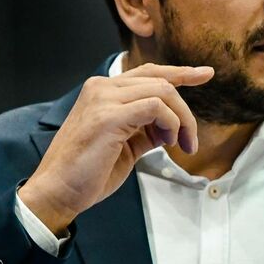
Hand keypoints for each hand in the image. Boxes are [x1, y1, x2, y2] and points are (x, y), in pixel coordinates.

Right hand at [18, 63, 213, 232]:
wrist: (58, 192)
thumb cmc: (88, 173)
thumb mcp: (125, 146)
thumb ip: (146, 130)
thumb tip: (170, 127)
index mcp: (103, 91)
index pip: (148, 73)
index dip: (180, 72)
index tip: (205, 74)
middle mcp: (102, 87)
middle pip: (160, 80)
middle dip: (185, 110)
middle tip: (191, 141)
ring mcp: (103, 99)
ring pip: (162, 91)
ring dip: (181, 120)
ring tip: (181, 146)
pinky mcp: (108, 116)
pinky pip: (155, 107)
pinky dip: (170, 124)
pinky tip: (167, 143)